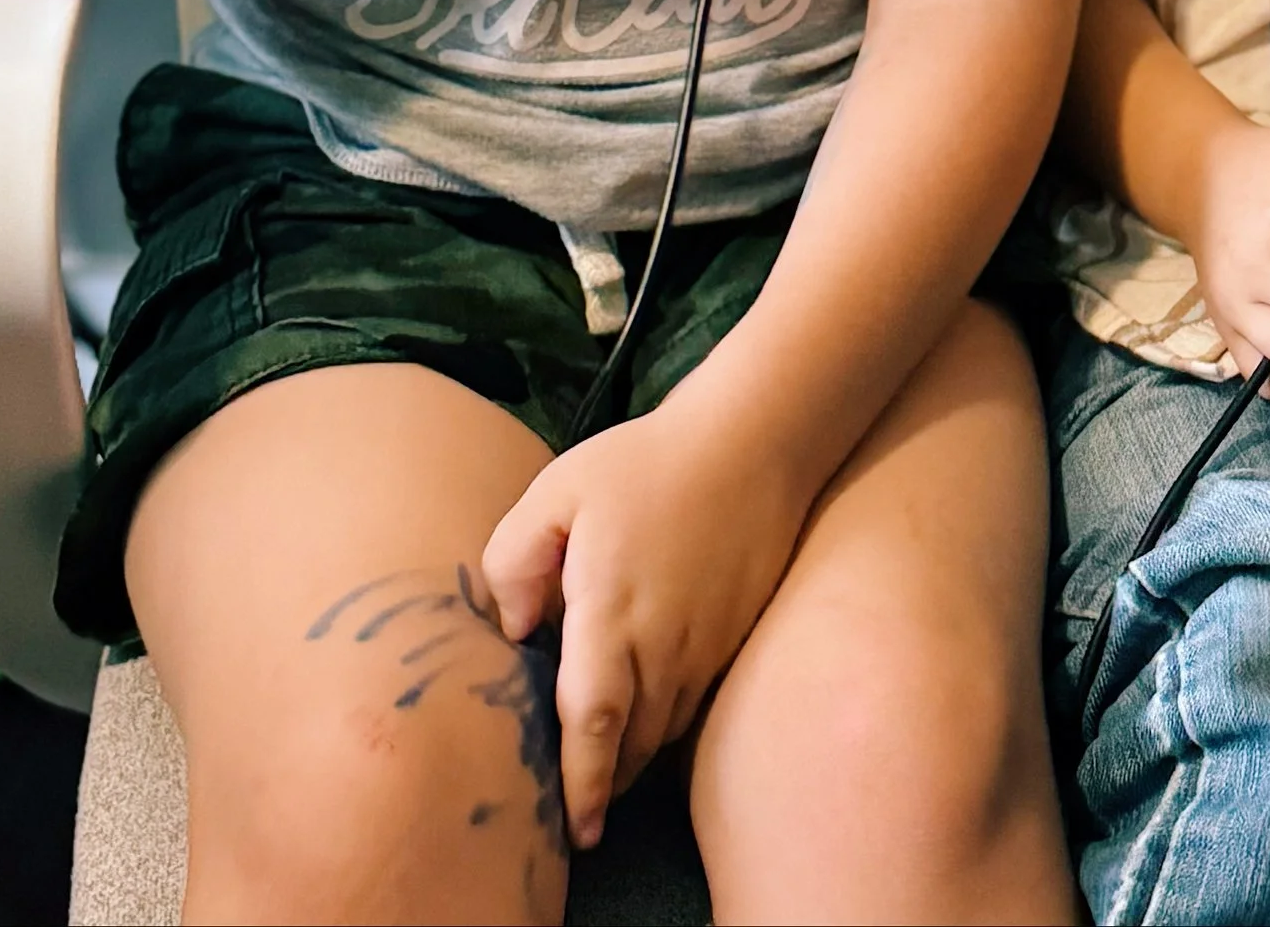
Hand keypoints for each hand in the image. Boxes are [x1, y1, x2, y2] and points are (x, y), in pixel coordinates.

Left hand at [483, 394, 805, 847]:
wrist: (756, 442)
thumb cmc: (648, 462)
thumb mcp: (557, 491)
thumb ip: (515, 562)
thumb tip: (513, 631)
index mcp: (611, 612)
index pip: (594, 722)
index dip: (582, 783)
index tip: (575, 828)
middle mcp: (663, 644)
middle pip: (631, 744)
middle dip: (602, 780)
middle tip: (571, 799)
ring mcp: (704, 645)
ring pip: (663, 729)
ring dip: (632, 753)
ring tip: (601, 757)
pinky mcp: (730, 636)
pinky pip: (691, 700)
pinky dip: (663, 719)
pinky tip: (643, 700)